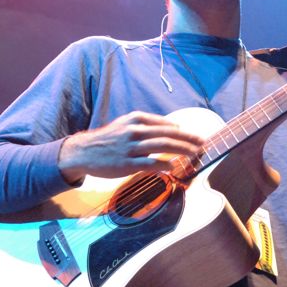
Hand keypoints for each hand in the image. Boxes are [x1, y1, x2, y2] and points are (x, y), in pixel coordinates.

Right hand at [58, 111, 204, 183]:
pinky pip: (150, 163)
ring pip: (163, 146)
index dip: (183, 132)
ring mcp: (131, 147)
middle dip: (188, 139)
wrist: (84, 151)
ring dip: (182, 150)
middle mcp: (135, 130)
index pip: (166, 124)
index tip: (195, 137)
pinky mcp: (127, 163)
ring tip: (195, 154)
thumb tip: (169, 130)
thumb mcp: (125, 125)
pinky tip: (174, 167)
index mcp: (136, 119)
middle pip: (168, 134)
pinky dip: (164, 164)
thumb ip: (145, 126)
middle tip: (203, 144)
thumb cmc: (107, 140)